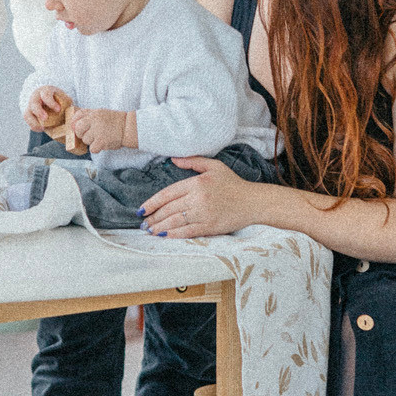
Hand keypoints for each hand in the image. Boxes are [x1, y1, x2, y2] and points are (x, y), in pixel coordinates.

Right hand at [25, 86, 69, 131]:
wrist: (50, 101)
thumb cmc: (58, 100)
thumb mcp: (64, 98)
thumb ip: (68, 104)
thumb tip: (73, 112)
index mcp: (46, 91)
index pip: (46, 94)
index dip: (51, 102)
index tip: (58, 110)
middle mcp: (36, 97)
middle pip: (33, 103)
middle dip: (39, 111)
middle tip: (46, 118)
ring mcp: (30, 106)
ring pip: (27, 114)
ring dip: (34, 122)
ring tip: (42, 128)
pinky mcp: (29, 114)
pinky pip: (28, 121)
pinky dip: (34, 126)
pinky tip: (41, 129)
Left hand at [71, 108, 134, 154]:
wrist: (128, 127)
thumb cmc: (113, 120)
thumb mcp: (100, 112)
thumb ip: (86, 114)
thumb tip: (72, 122)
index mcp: (93, 114)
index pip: (76, 118)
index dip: (75, 124)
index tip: (80, 128)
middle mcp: (94, 122)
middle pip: (77, 130)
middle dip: (81, 134)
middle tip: (90, 134)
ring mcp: (98, 132)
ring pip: (85, 140)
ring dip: (91, 141)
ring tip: (100, 137)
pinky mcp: (102, 142)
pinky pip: (92, 148)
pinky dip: (96, 148)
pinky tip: (102, 144)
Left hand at [140, 157, 271, 237]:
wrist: (253, 202)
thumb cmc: (233, 183)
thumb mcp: (214, 166)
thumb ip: (192, 161)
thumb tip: (173, 159)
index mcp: (197, 183)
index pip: (167, 194)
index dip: (152, 203)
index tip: (141, 209)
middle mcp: (198, 198)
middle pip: (168, 209)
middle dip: (153, 217)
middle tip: (143, 223)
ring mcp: (204, 214)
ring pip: (175, 221)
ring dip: (159, 227)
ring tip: (149, 231)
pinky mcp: (210, 227)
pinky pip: (187, 232)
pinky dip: (173, 235)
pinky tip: (164, 236)